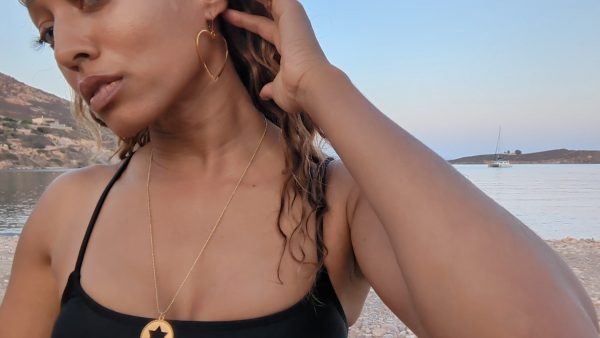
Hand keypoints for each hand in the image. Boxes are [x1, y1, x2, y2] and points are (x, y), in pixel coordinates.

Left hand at [222, 0, 331, 114]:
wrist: (310, 83)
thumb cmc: (296, 91)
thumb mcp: (278, 90)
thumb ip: (270, 88)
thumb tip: (264, 93)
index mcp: (288, 45)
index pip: (262, 27)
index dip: (244, 21)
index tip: (226, 16)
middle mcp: (291, 29)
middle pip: (264, 10)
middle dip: (245, 6)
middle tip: (224, 3)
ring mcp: (292, 16)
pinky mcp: (291, 7)